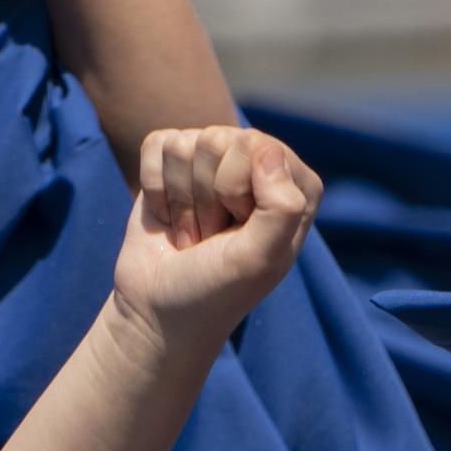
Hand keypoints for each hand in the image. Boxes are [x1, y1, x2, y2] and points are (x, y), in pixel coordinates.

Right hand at [110, 126, 319, 344]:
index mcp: (294, 186)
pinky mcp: (171, 165)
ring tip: (194, 232)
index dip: (236, 189)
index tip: (238, 230)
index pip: (259, 146)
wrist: (158, 310)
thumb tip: (266, 149)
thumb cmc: (216, 290)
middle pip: (217, 140)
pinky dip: (155, 187)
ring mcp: (212, 163)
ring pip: (185, 144)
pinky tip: (170, 217)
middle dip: (205, 196)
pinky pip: (157, 144)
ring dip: (181, 199)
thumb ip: (281, 207)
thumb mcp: (259, 259)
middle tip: (213, 235)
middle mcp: (256, 167)